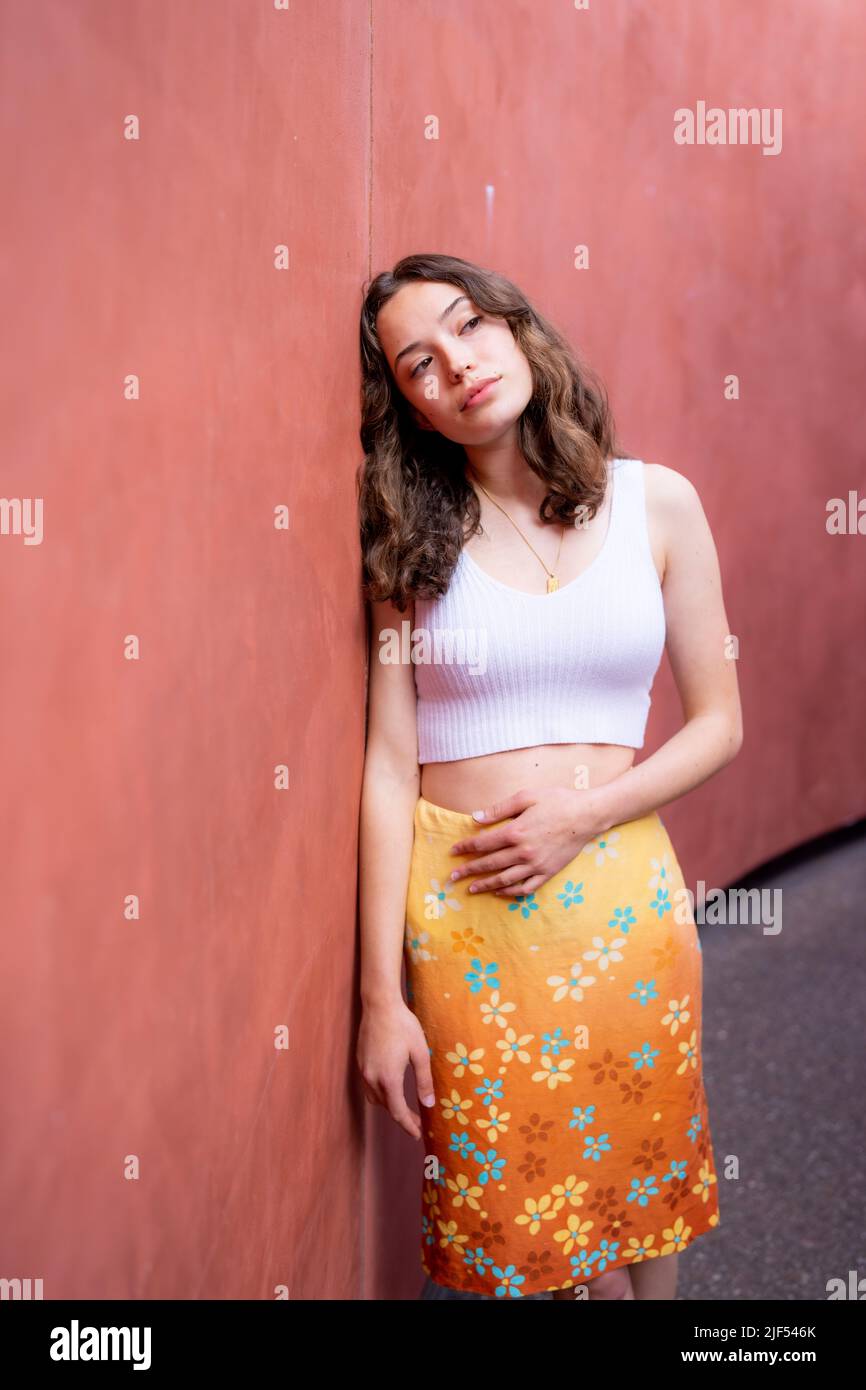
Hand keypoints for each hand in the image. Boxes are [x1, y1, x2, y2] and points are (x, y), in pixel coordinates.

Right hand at [356, 999, 435, 1141]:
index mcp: (389, 1078)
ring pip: (375, 1098)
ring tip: (405, 1106)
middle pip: (386, 1107)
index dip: (408, 1126)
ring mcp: (363, 1070)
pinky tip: (391, 1087)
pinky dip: (381, 1093)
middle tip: (418, 1121)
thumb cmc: (403, 1026)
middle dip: (402, 1117)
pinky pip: (369, 1086)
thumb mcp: (420, 1053)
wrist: (379, 1005)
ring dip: (390, 1105)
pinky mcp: (360, 1061)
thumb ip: (424, 1081)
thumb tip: (428, 1104)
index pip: (398, 1111)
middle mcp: (372, 1078)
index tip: (417, 1135)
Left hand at [447, 786, 602, 896]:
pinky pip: (526, 888)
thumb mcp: (526, 796)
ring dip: (485, 885)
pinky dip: (510, 892)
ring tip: (471, 889)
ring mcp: (536, 865)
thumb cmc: (557, 801)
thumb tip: (475, 817)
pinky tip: (500, 892)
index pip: (483, 843)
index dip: (466, 848)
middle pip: (490, 864)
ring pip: (505, 880)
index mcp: (516, 832)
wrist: (587, 815)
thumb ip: (500, 809)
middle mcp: (523, 852)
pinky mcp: (548, 873)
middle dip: (469, 871)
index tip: (453, 852)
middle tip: (453, 877)